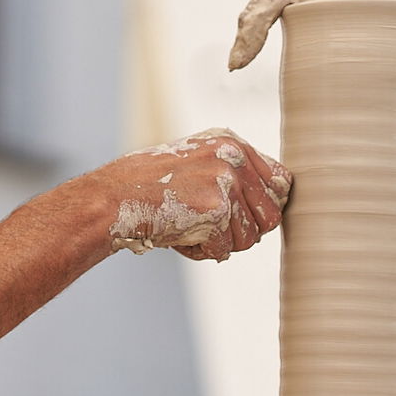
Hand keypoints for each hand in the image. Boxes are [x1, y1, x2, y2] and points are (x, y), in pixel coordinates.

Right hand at [99, 128, 291, 262]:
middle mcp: (233, 157)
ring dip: (221, 243)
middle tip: (212, 228)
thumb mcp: (197, 163)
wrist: (115, 198)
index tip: (240, 216)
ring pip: (250, 238)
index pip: (281, 182)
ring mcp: (226, 181)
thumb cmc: (151, 186)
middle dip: (244, 231)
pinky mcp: (216, 209)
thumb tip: (280, 196)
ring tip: (190, 229)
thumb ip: (234, 173)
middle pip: (271, 215)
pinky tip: (179, 236)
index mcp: (231, 143)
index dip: (264, 206)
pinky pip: (224, 250)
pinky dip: (201, 252)